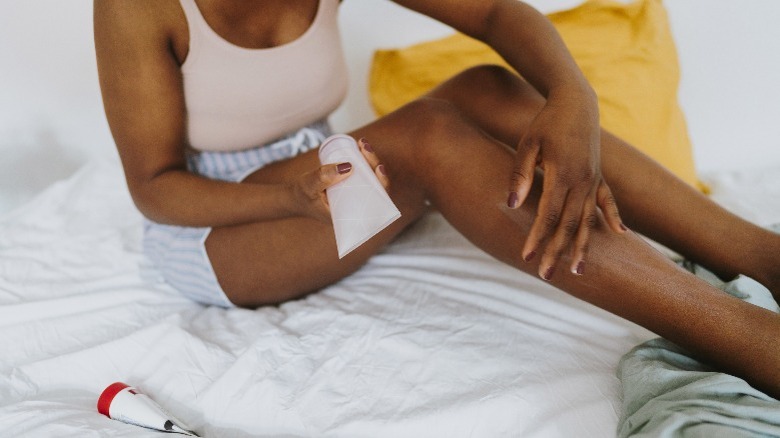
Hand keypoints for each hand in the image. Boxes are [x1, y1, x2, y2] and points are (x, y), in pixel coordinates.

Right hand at [291, 137, 388, 222]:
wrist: (294, 196)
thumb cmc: (301, 195)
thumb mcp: (309, 185)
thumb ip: (324, 177)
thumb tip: (349, 166)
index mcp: (352, 214)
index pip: (375, 201)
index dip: (382, 184)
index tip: (380, 168)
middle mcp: (356, 206)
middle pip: (375, 185)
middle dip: (374, 164)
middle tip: (365, 148)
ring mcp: (353, 194)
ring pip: (369, 177)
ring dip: (369, 159)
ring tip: (362, 144)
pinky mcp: (349, 185)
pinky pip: (362, 173)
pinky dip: (363, 159)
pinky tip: (361, 147)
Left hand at [507, 91, 624, 279]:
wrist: (575, 102)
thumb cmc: (545, 123)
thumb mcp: (527, 145)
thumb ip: (520, 175)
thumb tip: (510, 204)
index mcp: (563, 173)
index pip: (549, 214)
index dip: (538, 237)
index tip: (527, 257)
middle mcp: (583, 180)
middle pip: (569, 224)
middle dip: (557, 251)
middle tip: (547, 276)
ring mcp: (594, 179)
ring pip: (589, 219)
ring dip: (583, 246)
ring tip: (579, 272)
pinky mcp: (599, 176)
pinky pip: (608, 201)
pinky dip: (614, 217)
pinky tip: (621, 235)